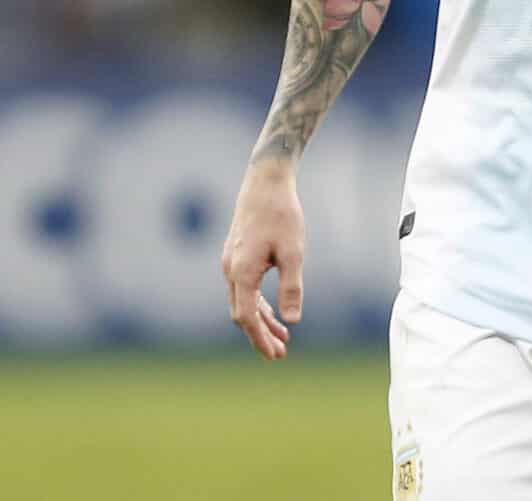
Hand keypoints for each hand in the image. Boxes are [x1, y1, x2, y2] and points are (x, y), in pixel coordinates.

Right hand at [220, 161, 305, 359]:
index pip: (246, 317)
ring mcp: (231, 263)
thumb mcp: (293, 252)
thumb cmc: (282, 215)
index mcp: (241, 272)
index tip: (274, 355)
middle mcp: (230, 271)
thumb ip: (291, 287)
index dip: (259, 338)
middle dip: (260, 335)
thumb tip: (293, 320)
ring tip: (283, 338)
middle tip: (280, 354)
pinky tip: (273, 312)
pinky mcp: (237, 256)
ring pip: (243, 302)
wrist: (265, 183)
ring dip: (261, 321)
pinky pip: (245, 289)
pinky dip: (258, 304)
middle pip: (242, 314)